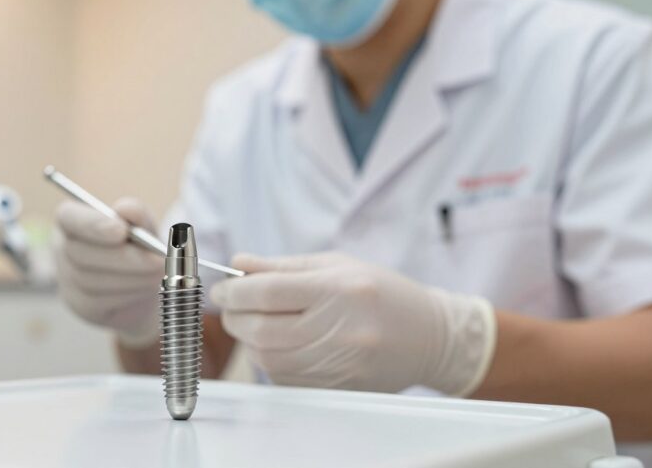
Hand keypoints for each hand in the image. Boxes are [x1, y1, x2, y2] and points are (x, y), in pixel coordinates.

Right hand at [53, 198, 163, 347]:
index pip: (68, 217)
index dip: (92, 224)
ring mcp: (67, 280)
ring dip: (130, 277)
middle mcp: (63, 248)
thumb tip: (126, 210)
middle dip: (122, 257)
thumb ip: (137, 214)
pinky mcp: (79, 305)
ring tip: (157, 273)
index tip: (122, 230)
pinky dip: (127, 294)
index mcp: (73, 220)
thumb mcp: (144, 226)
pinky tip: (143, 288)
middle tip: (156, 260)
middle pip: (80, 253)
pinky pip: (98, 301)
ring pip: (91, 280)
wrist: (146, 286)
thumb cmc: (141, 247)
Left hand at [210, 253, 495, 395]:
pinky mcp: (337, 388)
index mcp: (339, 290)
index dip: (235, 290)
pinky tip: (280, 343)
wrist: (430, 337)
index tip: (222, 288)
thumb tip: (238, 264)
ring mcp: (339, 363)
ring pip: (268, 358)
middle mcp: (340, 329)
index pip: (268, 292)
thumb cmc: (382, 293)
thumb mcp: (337, 265)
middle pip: (262, 329)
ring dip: (250, 340)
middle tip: (232, 306)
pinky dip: (270, 360)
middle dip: (236, 316)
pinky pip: (284, 378)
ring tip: (256, 323)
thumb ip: (283, 267)